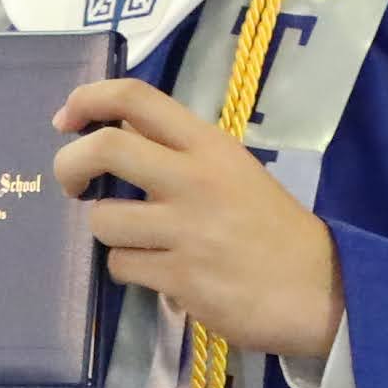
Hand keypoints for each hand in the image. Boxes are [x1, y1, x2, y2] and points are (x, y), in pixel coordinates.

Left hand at [54, 76, 341, 363]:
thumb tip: (113, 137)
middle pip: (104, 149)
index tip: (66, 119)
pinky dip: (133, 270)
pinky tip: (161, 272)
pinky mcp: (181, 278)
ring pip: (103, 221)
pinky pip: (123, 266)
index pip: (136, 98)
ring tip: (139, 242)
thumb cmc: (272, 227)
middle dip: (69, 165)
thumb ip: (179, 153)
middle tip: (72, 184)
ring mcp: (186, 230)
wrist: (320, 289)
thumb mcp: (233, 171)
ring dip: (110, 233)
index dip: (88, 98)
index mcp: (209, 145)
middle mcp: (195, 179)